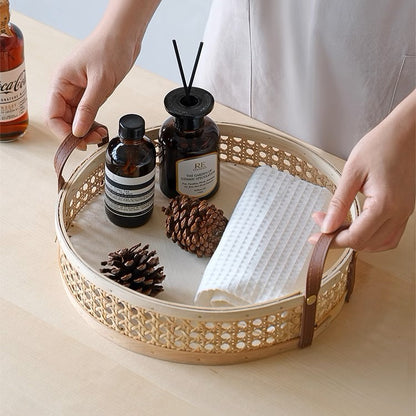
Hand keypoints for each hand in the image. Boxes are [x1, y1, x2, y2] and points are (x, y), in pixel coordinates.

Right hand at [46, 29, 138, 148]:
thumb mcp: (100, 82)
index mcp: (61, 82)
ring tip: (100, 135)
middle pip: (64, 120)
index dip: (64, 133)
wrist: (124, 36)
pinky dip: (92, 123)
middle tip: (94, 141)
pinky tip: (101, 128)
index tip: (78, 143)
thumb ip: (88, 109)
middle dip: (77, 133)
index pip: (53, 115)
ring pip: (75, 119)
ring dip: (86, 130)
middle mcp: (66, 87)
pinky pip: (86, 113)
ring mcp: (78, 90)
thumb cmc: (110, 49)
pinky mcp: (90, 92)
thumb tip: (78, 132)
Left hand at [310, 90, 415, 251]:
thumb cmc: (381, 145)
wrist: (406, 133)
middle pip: (367, 243)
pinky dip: (372, 238)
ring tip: (337, 227)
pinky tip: (357, 228)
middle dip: (341, 239)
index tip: (316, 238)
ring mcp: (404, 212)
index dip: (332, 241)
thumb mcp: (352, 172)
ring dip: (357, 241)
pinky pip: (390, 235)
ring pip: (380, 244)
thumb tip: (327, 226)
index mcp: (385, 204)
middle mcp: (398, 213)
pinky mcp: (405, 209)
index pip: (356, 237)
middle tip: (322, 226)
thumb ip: (339, 203)